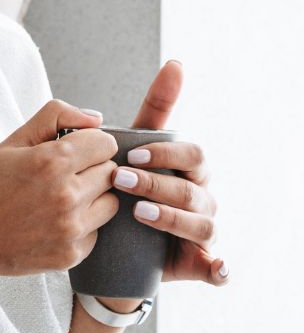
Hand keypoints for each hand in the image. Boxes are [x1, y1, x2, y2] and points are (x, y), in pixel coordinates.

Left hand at [103, 59, 226, 291]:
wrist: (113, 242)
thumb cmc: (128, 184)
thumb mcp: (134, 147)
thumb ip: (154, 108)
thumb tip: (176, 64)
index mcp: (189, 169)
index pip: (191, 154)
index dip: (165, 153)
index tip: (131, 154)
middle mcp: (202, 197)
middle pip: (194, 187)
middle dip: (158, 183)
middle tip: (120, 180)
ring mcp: (202, 231)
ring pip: (202, 225)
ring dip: (173, 219)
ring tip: (139, 214)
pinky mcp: (198, 263)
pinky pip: (217, 268)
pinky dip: (219, 269)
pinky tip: (212, 267)